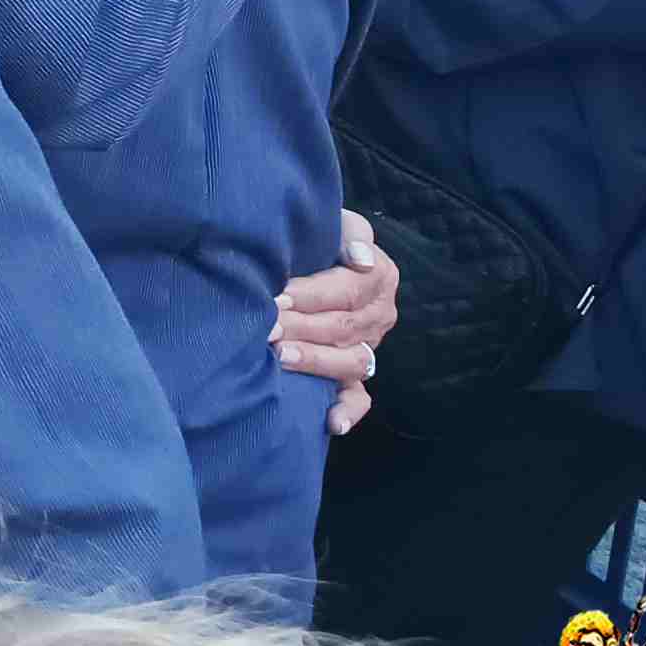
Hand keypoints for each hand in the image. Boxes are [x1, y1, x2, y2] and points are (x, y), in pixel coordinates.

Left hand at [274, 208, 397, 437]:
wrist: (314, 257)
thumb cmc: (319, 237)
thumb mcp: (336, 222)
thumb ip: (349, 232)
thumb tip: (360, 258)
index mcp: (379, 277)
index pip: (346, 289)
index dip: (310, 293)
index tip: (276, 295)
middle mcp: (379, 316)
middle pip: (341, 326)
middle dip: (301, 328)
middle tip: (265, 328)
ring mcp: (369, 348)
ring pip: (349, 362)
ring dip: (316, 362)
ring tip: (282, 359)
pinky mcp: (356, 375)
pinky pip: (360, 398)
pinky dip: (349, 412)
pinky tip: (332, 423)